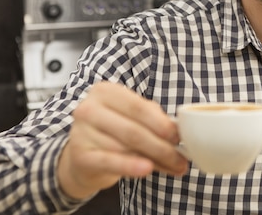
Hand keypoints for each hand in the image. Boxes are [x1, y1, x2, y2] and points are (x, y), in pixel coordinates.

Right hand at [57, 81, 188, 199]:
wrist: (82, 155)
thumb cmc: (113, 131)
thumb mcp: (132, 118)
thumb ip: (154, 120)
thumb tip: (179, 133)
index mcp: (105, 91)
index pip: (140, 108)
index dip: (162, 124)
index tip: (179, 137)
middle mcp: (89, 109)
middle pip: (134, 130)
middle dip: (162, 146)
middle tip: (181, 158)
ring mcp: (81, 132)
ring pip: (126, 148)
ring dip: (155, 160)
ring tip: (173, 166)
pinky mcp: (79, 156)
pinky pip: (110, 161)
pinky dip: (131, 166)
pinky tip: (147, 169)